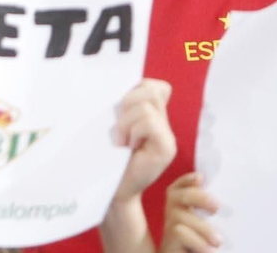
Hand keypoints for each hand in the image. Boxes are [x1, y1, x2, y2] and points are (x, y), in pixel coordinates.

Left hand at [100, 79, 174, 252]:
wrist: (111, 190)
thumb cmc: (108, 157)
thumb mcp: (115, 126)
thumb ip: (124, 107)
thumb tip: (118, 86)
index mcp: (154, 117)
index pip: (156, 86)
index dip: (137, 88)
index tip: (121, 110)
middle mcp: (165, 125)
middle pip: (151, 89)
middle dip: (127, 101)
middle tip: (118, 127)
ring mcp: (168, 137)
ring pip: (147, 106)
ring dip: (125, 121)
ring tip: (119, 140)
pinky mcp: (166, 149)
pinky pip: (150, 123)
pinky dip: (132, 131)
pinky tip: (126, 146)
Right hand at [161, 173, 220, 252]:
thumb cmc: (198, 249)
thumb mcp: (207, 232)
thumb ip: (208, 217)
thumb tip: (222, 205)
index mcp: (180, 212)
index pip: (176, 189)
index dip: (185, 181)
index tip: (201, 178)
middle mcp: (170, 219)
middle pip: (175, 196)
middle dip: (196, 196)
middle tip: (216, 208)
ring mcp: (167, 233)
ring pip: (180, 217)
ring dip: (202, 228)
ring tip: (218, 242)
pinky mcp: (168, 246)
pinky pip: (180, 233)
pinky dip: (197, 241)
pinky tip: (208, 251)